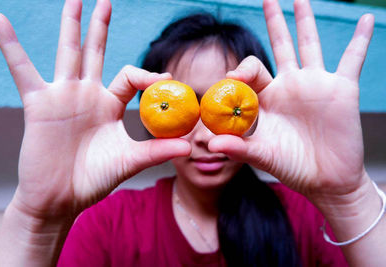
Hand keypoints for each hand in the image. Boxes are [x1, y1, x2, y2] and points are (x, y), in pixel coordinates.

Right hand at [0, 0, 189, 219]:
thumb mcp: (129, 162)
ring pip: (67, 53)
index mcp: (109, 105)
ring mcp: (62, 96)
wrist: (60, 199)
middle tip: (105, 1)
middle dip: (100, 28)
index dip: (148, 75)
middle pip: (96, 53)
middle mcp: (87, 95)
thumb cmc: (94, 180)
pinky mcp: (38, 104)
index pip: (131, 77)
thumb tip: (190, 146)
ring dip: (70, 25)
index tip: (166, 77)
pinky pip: (22, 69)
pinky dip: (10, 45)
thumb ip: (156, 151)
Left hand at [208, 0, 373, 198]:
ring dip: (305, 20)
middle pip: (279, 46)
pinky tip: (366, 20)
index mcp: (267, 98)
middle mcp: (289, 85)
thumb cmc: (291, 166)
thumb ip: (239, 148)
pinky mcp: (342, 89)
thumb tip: (210, 145)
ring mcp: (315, 84)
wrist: (326, 180)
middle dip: (274, 22)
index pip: (250, 72)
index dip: (240, 70)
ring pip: (309, 44)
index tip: (231, 77)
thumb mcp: (263, 156)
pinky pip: (352, 59)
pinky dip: (360, 40)